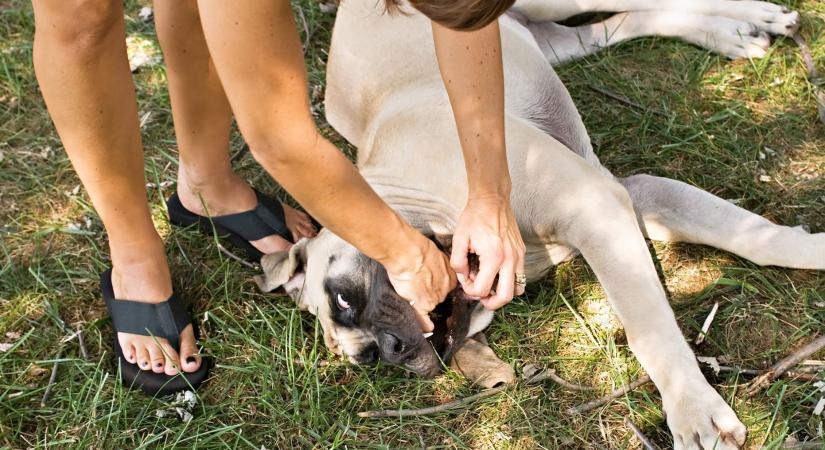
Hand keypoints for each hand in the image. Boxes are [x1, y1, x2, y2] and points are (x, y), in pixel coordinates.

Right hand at [385, 236, 456, 331]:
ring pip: (431, 305)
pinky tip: (427, 328)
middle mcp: (445, 290)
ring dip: (425, 304)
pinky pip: (424, 320)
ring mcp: (433, 299)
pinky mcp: (421, 305)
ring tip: (414, 297)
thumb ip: (439, 261)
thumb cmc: (418, 249)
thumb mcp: (436, 252)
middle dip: (433, 294)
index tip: (434, 284)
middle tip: (421, 287)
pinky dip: (425, 325)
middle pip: (440, 296)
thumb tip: (436, 262)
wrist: (408, 253)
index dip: (440, 286)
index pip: (448, 286)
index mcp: (450, 276)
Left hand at [451, 194, 525, 309]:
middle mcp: (510, 259)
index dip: (471, 291)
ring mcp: (519, 256)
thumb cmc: (474, 217)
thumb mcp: (459, 238)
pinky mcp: (522, 252)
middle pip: (505, 297)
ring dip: (503, 292)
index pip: (483, 290)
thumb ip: (458, 262)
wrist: (492, 199)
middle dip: (490, 302)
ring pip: (517, 289)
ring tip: (490, 285)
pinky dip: (510, 281)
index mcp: (493, 257)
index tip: (466, 281)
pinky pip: (521, 276)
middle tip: (480, 296)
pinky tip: (497, 273)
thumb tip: (464, 277)